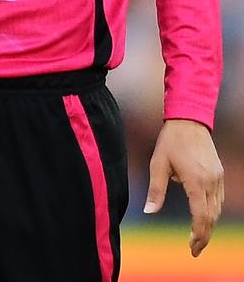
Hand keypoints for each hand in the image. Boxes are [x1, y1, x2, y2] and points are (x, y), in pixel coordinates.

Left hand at [144, 119, 223, 256]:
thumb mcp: (158, 164)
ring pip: (217, 210)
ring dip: (209, 225)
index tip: (191, 249)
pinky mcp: (219, 173)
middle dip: (204, 236)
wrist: (189, 120)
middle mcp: (211, 182)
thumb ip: (156, 190)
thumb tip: (149, 211)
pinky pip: (218, 199)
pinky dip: (212, 211)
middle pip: (211, 218)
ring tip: (198, 237)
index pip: (201, 217)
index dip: (198, 236)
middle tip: (194, 250)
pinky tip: (203, 216)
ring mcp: (217, 178)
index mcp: (196, 181)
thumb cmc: (170, 141)